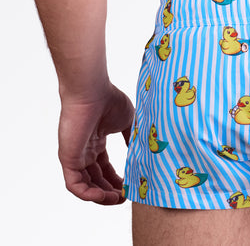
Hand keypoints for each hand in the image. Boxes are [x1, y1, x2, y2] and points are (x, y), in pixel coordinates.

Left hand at [58, 83, 134, 204]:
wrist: (92, 91)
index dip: (116, 179)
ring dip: (101, 196)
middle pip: (96, 179)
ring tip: (117, 199)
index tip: (130, 185)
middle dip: (110, 191)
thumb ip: (132, 137)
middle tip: (125, 197)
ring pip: (86, 186)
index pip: (104, 168)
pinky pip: (75, 185)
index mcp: (96, 142)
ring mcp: (75, 156)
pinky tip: (105, 196)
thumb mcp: (128, 121)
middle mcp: (84, 151)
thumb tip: (140, 151)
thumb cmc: (109, 100)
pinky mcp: (68, 159)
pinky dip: (89, 195)